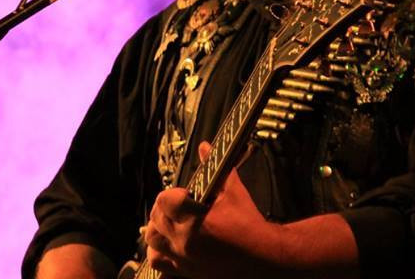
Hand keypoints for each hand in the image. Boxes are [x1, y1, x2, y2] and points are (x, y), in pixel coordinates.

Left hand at [143, 142, 276, 278]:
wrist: (262, 257)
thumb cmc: (248, 225)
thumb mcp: (234, 191)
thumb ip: (215, 168)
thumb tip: (205, 147)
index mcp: (194, 219)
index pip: (164, 200)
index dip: (173, 193)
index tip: (185, 194)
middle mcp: (183, 240)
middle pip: (156, 218)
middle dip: (165, 208)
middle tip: (179, 205)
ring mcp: (182, 257)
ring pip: (153, 240)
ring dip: (158, 228)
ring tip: (171, 222)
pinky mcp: (184, 270)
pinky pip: (158, 262)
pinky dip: (159, 251)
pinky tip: (169, 243)